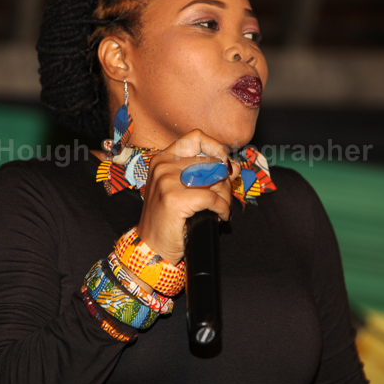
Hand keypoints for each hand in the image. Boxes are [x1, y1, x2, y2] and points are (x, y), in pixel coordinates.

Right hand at [136, 129, 237, 266]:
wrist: (151, 246)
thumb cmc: (167, 218)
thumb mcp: (182, 189)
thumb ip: (205, 174)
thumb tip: (232, 167)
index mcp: (162, 159)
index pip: (196, 137)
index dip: (215, 148)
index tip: (223, 164)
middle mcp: (163, 166)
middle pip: (211, 162)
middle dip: (224, 182)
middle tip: (221, 197)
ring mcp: (168, 181)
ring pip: (215, 180)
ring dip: (225, 197)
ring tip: (219, 208)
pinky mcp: (176, 199)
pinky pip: (214, 198)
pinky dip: (223, 209)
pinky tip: (220, 216)